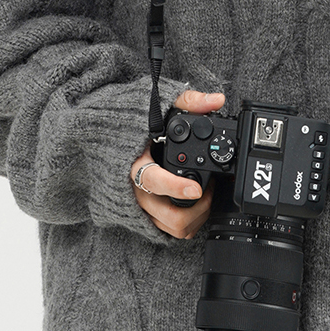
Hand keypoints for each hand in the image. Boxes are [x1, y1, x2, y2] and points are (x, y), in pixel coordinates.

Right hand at [130, 89, 224, 239]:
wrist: (113, 144)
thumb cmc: (138, 128)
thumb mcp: (163, 107)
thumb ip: (190, 102)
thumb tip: (216, 99)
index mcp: (135, 163)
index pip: (152, 180)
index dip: (175, 187)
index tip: (196, 188)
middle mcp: (136, 189)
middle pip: (169, 214)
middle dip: (198, 206)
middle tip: (210, 187)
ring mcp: (142, 207)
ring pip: (173, 226)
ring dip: (197, 216)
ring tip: (205, 195)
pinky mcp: (148, 218)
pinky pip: (171, 231)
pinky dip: (190, 223)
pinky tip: (196, 205)